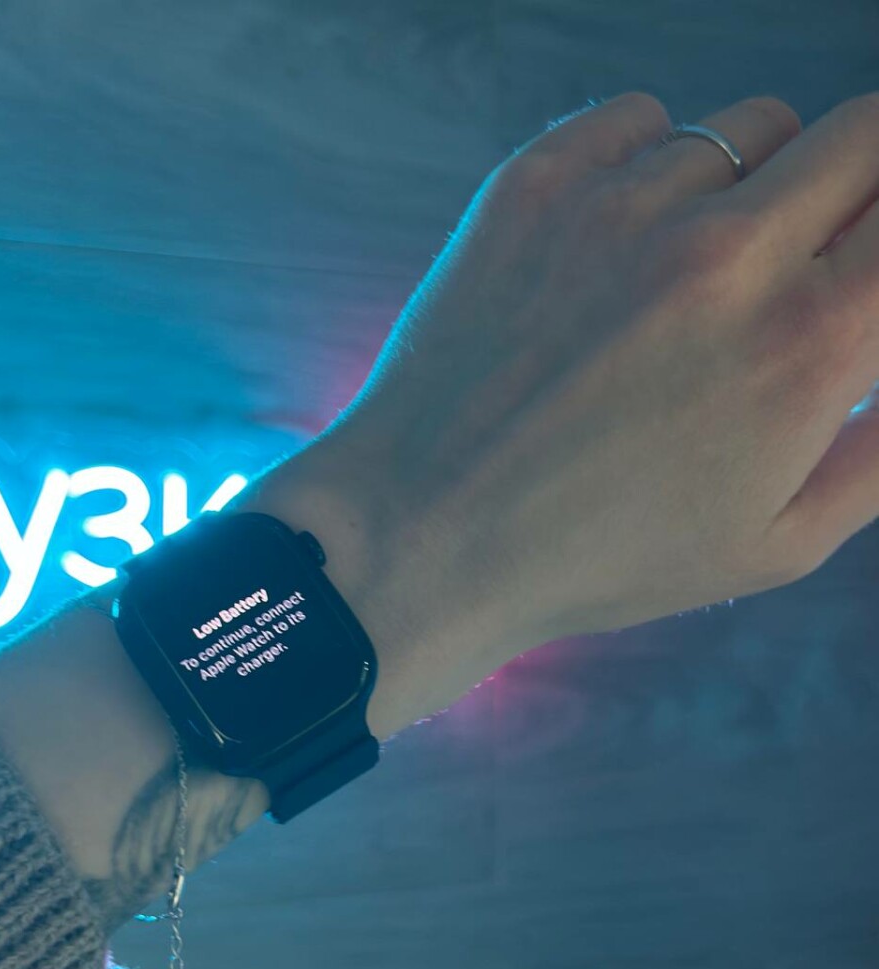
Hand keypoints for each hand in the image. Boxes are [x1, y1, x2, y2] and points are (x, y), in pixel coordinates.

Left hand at [254, 90, 878, 731]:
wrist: (427, 531)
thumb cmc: (599, 555)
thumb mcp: (775, 544)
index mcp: (807, 344)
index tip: (860, 269)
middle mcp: (726, 253)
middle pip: (861, 134)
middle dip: (858, 187)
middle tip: (809, 255)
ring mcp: (623, 208)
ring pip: (747, 130)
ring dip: (744, 190)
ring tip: (686, 281)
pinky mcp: (535, 184)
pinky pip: (642, 120)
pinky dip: (651, 167)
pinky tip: (619, 247)